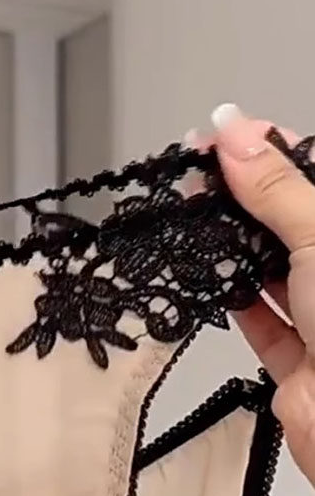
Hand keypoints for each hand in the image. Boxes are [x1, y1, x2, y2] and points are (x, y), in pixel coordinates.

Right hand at [189, 104, 314, 486]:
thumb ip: (275, 187)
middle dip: (244, 197)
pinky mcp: (300, 361)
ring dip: (236, 247)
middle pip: (290, 220)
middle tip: (195, 177)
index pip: (312, 171)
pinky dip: (238, 301)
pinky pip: (264, 323)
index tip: (220, 135)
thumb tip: (235, 134)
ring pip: (275, 270)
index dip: (268, 148)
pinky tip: (213, 279)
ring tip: (192, 219)